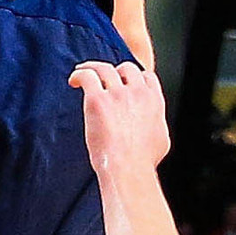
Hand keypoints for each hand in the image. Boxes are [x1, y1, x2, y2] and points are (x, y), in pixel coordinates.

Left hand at [70, 59, 170, 176]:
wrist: (128, 167)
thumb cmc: (142, 161)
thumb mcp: (161, 140)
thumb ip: (156, 126)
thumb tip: (154, 126)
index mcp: (154, 101)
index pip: (146, 76)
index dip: (134, 76)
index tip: (123, 81)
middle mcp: (137, 93)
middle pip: (126, 68)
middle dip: (114, 71)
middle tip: (102, 77)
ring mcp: (117, 94)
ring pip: (104, 68)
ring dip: (92, 67)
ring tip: (81, 71)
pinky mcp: (97, 100)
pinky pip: (87, 76)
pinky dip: (79, 74)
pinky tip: (73, 81)